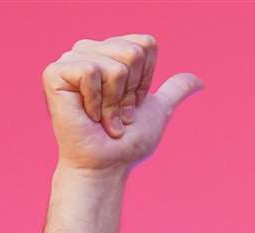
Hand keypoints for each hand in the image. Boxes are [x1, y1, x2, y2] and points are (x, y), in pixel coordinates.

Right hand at [43, 34, 202, 173]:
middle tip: (116, 113)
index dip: (146, 79)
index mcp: (110, 53)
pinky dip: (96, 101)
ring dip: (114, 101)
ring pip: (115, 65)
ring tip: (102, 118)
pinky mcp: (54, 73)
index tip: (131, 104)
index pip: (145, 45)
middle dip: (131, 91)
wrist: (106, 165)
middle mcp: (89, 50)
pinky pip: (91, 71)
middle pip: (132, 52)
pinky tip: (87, 115)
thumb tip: (200, 81)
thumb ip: (174, 91)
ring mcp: (70, 60)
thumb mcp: (158, 112)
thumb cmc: (127, 144)